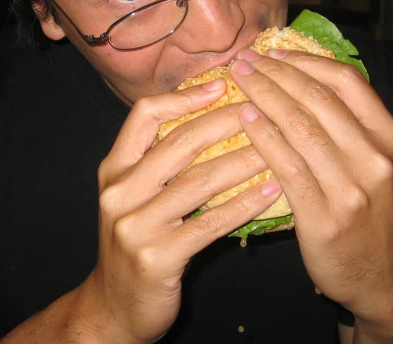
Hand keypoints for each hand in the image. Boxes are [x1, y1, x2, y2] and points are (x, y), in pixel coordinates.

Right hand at [86, 79, 282, 343]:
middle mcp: (119, 192)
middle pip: (178, 142)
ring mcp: (135, 226)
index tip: (221, 85)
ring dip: (244, 159)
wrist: (114, 307)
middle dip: (225, 121)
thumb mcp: (134, 197)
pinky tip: (272, 191)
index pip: (144, 115)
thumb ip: (159, 162)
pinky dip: (244, 204)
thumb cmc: (136, 243)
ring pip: (199, 180)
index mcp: (114, 169)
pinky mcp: (157, 258)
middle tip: (262, 107)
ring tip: (279, 145)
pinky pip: (210, 223)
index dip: (184, 96)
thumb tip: (212, 117)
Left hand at [229, 49, 392, 336]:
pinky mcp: (325, 217)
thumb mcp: (381, 163)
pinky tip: (244, 119)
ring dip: (264, 97)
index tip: (272, 52)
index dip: (305, 61)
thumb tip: (302, 78)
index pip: (346, 80)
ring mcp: (352, 188)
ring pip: (300, 126)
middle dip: (275, 73)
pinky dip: (263, 137)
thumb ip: (352, 124)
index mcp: (390, 136)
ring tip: (239, 81)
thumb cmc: (374, 214)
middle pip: (318, 98)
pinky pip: (287, 166)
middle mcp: (375, 157)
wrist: (386, 280)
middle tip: (243, 60)